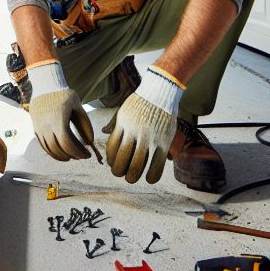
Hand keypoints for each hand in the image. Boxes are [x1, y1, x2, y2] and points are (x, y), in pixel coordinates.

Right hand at [27, 60, 93, 160]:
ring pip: (49, 149)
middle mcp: (46, 125)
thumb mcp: (78, 106)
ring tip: (71, 156)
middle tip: (81, 156)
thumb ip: (85, 123)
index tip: (86, 154)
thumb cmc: (63, 94)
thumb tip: (89, 141)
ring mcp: (39, 127)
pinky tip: (60, 152)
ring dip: (61, 156)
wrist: (45, 84)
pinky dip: (51, 151)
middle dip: (71, 155)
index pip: (67, 143)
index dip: (78, 152)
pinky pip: (42, 144)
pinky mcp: (35, 127)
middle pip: (58, 148)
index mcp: (58, 119)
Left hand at [106, 67, 182, 183]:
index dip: (111, 160)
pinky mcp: (163, 142)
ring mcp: (149, 137)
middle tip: (120, 174)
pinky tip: (149, 178)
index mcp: (123, 124)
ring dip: (132, 176)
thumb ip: (116, 124)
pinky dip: (152, 175)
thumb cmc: (141, 102)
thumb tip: (105, 132)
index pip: (112, 148)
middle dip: (119, 172)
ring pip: (138, 165)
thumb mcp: (124, 111)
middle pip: (122, 160)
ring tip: (131, 178)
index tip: (113, 164)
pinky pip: (157, 164)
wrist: (161, 92)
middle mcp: (135, 132)